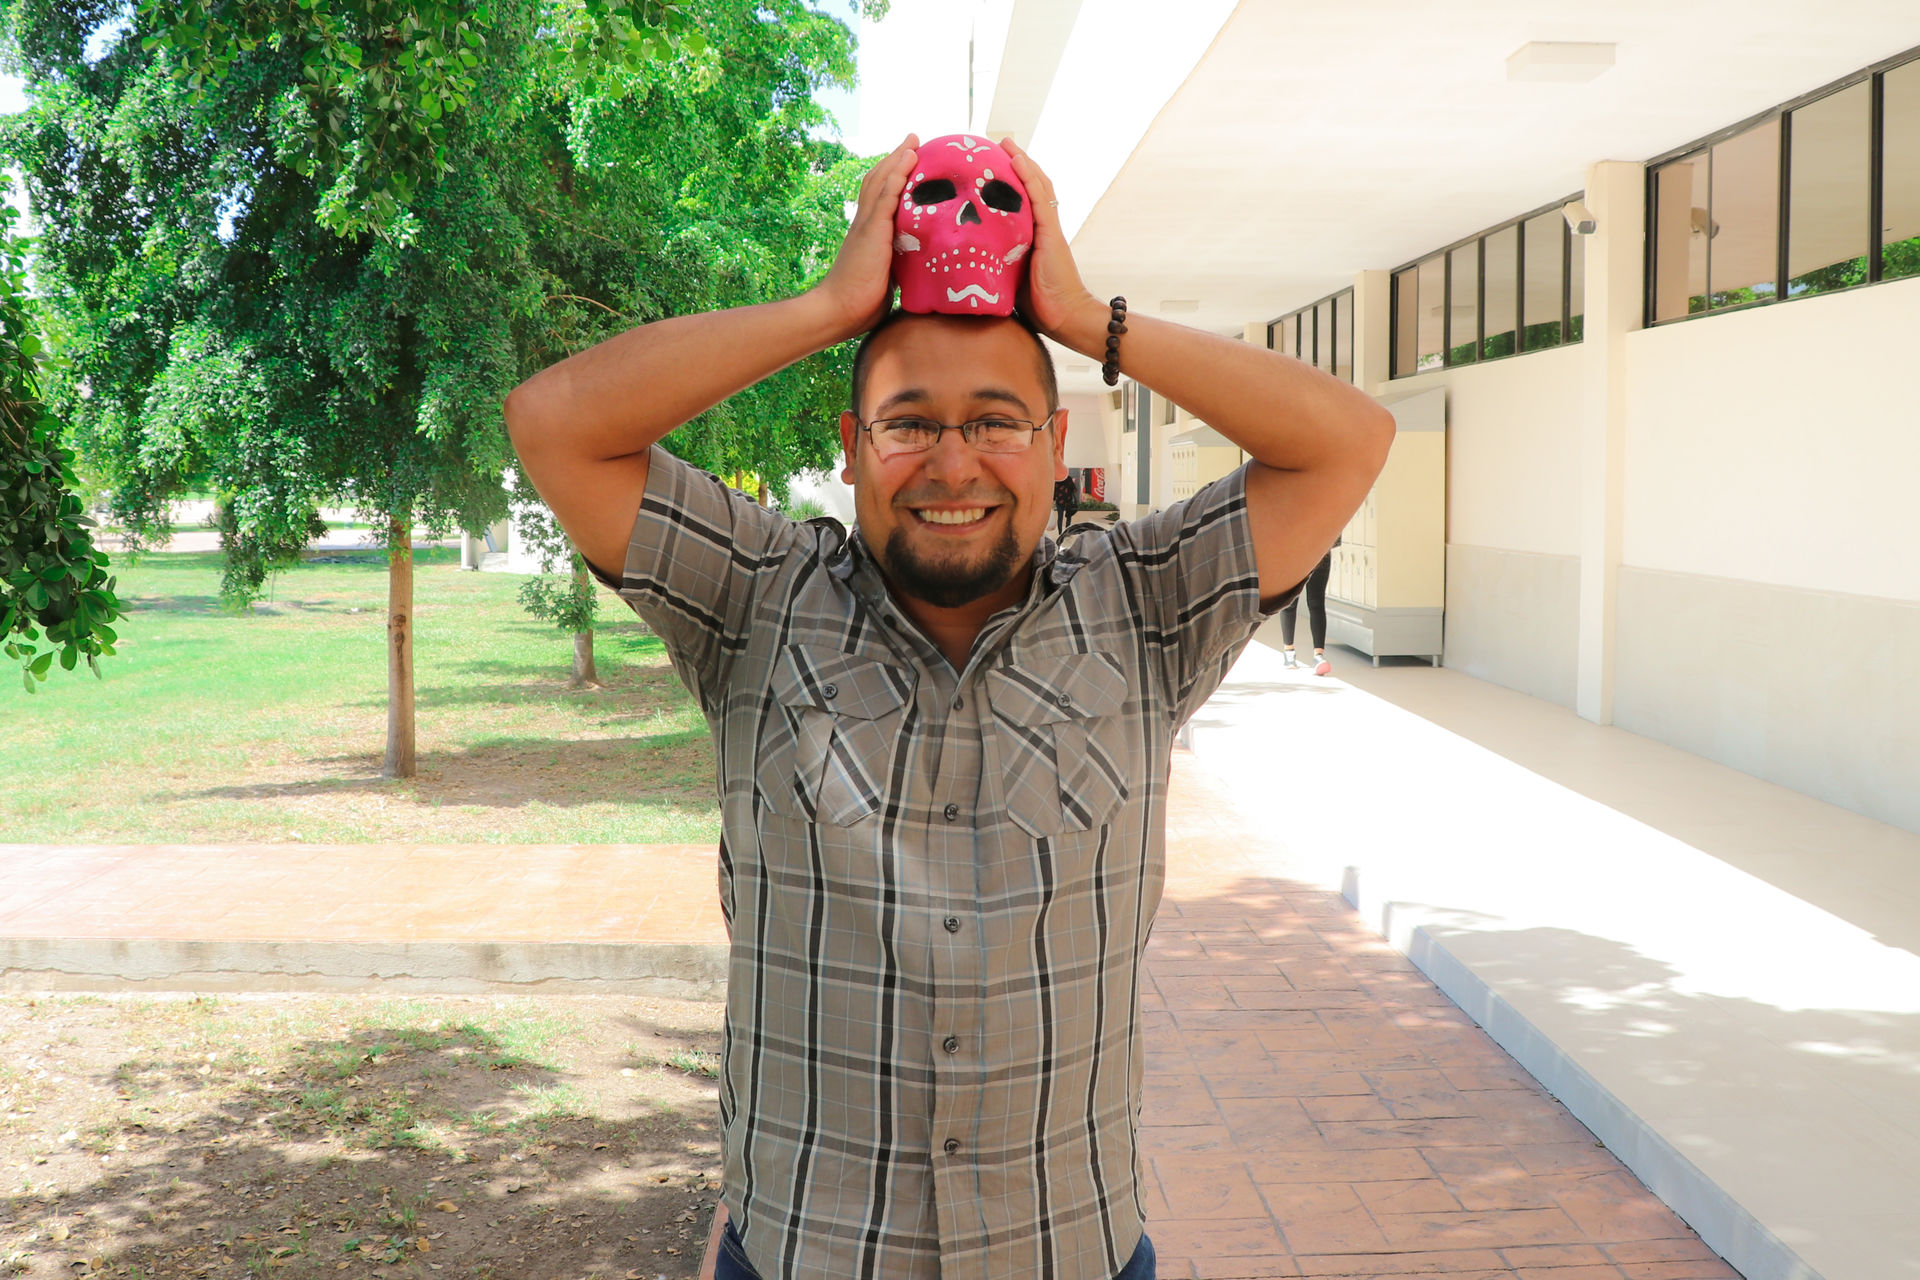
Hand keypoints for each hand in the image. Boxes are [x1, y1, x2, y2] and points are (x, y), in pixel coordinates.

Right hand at [811, 134, 919, 340]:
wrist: (839, 311)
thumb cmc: (861, 303)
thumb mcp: (887, 278)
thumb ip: (899, 267)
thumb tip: (919, 271)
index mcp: (867, 233)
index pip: (879, 197)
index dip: (892, 178)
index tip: (907, 163)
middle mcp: (864, 222)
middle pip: (879, 180)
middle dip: (896, 159)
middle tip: (912, 141)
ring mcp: (866, 224)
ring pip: (882, 181)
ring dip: (898, 159)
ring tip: (913, 141)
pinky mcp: (871, 230)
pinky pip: (885, 196)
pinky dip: (897, 175)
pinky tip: (909, 159)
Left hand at [1000, 138, 1104, 353]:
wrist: (1063, 317)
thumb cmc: (1036, 306)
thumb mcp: (1008, 279)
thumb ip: (993, 265)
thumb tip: (961, 265)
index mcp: (1034, 236)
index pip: (1023, 201)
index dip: (1010, 182)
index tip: (991, 166)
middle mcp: (1042, 226)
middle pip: (1031, 186)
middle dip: (1015, 164)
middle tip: (997, 144)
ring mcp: (1048, 227)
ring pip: (1036, 184)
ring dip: (1021, 161)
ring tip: (1005, 142)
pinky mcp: (1050, 232)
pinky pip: (1038, 197)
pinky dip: (1028, 175)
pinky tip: (1017, 159)